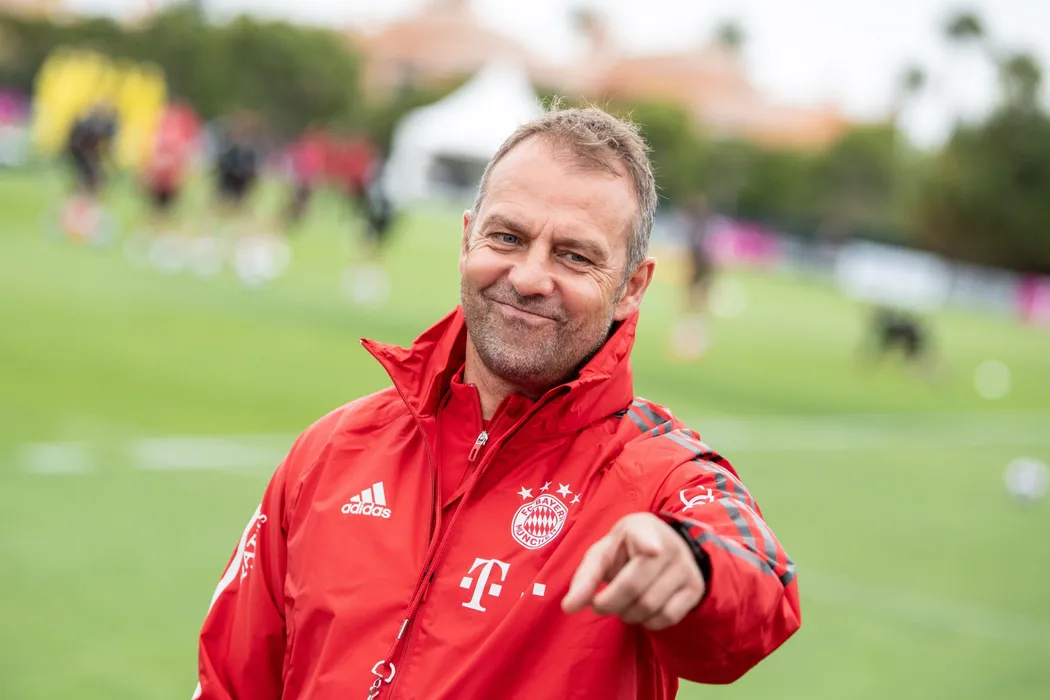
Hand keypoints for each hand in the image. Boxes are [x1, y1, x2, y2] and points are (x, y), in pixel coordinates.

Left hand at [561, 513, 705, 630]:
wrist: (666, 546)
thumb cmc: (626, 551)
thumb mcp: (604, 553)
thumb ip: (584, 578)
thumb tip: (568, 608)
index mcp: (641, 528)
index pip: (645, 537)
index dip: (648, 544)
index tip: (652, 550)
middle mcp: (668, 546)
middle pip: (633, 587)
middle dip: (609, 603)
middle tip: (601, 604)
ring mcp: (685, 567)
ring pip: (650, 606)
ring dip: (627, 615)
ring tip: (622, 605)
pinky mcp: (695, 588)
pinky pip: (668, 618)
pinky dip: (649, 622)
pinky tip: (642, 611)